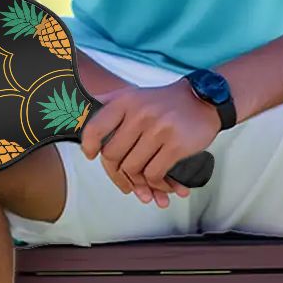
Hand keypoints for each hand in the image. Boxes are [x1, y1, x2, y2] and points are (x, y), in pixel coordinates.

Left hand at [81, 80, 219, 207]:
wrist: (203, 100)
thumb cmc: (165, 102)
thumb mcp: (135, 94)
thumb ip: (108, 102)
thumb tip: (79, 114)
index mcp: (126, 102)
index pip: (95, 128)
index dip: (89, 146)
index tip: (92, 155)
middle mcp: (140, 114)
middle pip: (113, 156)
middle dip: (117, 173)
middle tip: (126, 181)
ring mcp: (158, 129)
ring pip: (133, 169)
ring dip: (139, 184)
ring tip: (145, 189)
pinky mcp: (176, 145)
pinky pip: (155, 175)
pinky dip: (157, 186)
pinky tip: (162, 186)